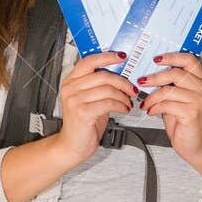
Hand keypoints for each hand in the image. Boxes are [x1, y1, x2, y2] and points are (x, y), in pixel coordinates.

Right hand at [54, 50, 137, 166]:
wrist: (72, 145)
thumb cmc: (82, 123)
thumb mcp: (88, 99)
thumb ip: (99, 85)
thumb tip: (119, 73)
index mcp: (70, 81)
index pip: (89, 61)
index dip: (107, 57)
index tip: (121, 56)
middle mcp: (70, 88)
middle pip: (103, 76)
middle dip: (122, 82)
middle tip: (132, 88)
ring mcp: (75, 100)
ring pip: (108, 89)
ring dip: (123, 96)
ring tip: (128, 102)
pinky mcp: (83, 112)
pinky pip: (109, 103)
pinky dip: (121, 105)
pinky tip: (124, 109)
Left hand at [136, 50, 201, 161]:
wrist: (194, 144)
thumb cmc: (184, 120)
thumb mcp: (177, 98)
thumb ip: (170, 84)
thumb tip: (149, 72)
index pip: (189, 60)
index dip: (171, 57)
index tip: (156, 59)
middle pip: (176, 73)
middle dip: (155, 77)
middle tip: (142, 81)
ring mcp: (200, 101)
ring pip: (169, 90)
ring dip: (152, 97)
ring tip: (146, 103)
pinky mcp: (192, 113)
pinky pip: (167, 104)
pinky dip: (155, 107)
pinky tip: (151, 111)